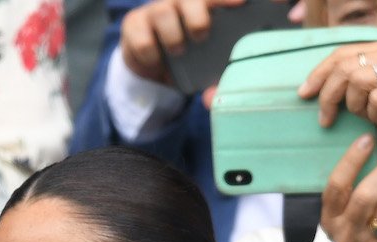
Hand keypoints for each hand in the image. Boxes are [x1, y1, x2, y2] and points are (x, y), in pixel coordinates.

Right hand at [120, 0, 248, 82]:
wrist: (152, 67)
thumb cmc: (188, 59)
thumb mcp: (207, 65)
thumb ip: (216, 77)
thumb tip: (212, 97)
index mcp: (203, 5)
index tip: (242, 2)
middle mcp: (179, 1)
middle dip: (197, 16)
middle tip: (201, 37)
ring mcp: (155, 9)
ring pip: (163, 11)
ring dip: (172, 36)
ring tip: (178, 52)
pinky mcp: (134, 23)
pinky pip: (142, 37)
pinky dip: (151, 54)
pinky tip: (156, 61)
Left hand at [298, 41, 376, 159]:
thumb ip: (368, 86)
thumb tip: (330, 93)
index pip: (344, 53)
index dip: (319, 73)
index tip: (303, 93)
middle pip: (345, 67)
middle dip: (328, 96)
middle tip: (326, 119)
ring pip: (359, 82)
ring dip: (355, 107)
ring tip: (370, 118)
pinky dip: (376, 115)